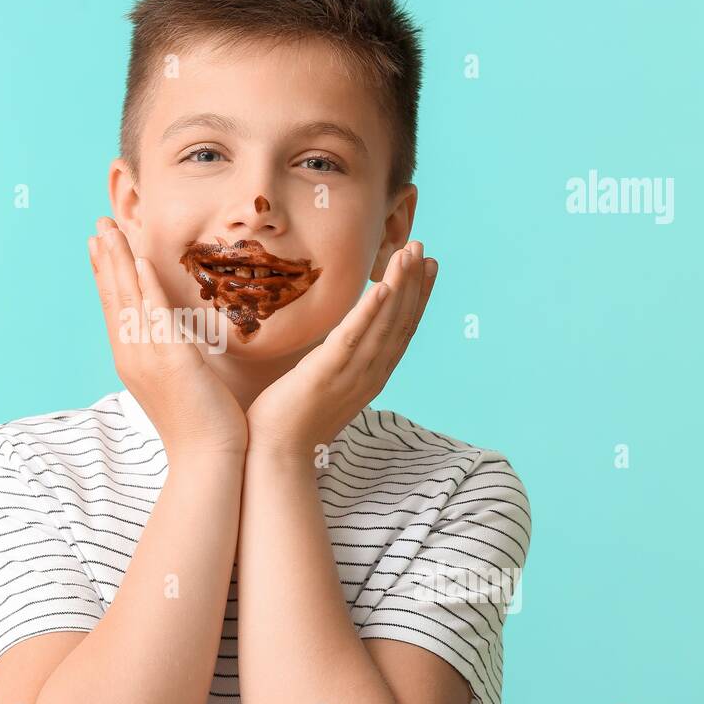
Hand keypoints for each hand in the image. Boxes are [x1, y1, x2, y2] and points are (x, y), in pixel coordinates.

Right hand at [88, 216, 247, 459]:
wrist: (207, 459)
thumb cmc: (199, 424)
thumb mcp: (177, 382)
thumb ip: (168, 355)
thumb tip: (169, 338)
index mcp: (132, 359)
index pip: (114, 307)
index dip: (106, 273)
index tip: (100, 244)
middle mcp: (132, 355)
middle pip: (113, 297)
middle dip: (106, 258)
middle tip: (99, 224)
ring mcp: (148, 358)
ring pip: (128, 300)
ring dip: (118, 261)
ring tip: (110, 230)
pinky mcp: (172, 361)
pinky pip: (155, 315)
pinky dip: (147, 287)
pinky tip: (140, 261)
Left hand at [246, 240, 437, 458]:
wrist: (276, 455)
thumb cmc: (294, 422)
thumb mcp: (325, 386)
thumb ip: (339, 362)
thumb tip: (339, 343)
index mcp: (371, 376)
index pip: (402, 331)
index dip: (418, 297)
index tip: (427, 268)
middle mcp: (370, 375)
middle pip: (401, 322)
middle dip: (415, 283)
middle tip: (424, 249)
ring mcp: (352, 375)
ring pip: (384, 324)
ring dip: (400, 286)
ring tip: (409, 253)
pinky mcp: (327, 374)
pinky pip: (353, 338)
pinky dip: (370, 312)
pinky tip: (383, 287)